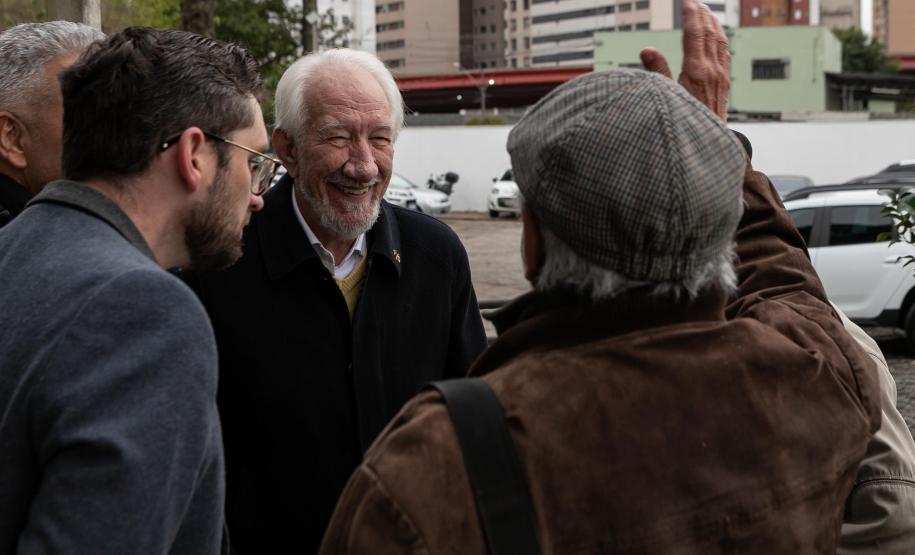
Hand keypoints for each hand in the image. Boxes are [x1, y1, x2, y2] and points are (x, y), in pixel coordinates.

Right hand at [639, 0, 729, 120]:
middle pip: (710, 33)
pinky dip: (720, 39)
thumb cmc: (683, 125)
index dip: (691, 14)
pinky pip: (724, 54)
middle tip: (695, 1)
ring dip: (714, 23)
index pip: (695, 34)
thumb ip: (657, 72)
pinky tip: (717, 37)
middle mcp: (713, 71)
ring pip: (720, 42)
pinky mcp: (724, 84)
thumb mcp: (665, 98)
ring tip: (707, 11)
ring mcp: (721, 77)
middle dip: (702, 14)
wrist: (706, 148)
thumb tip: (647, 50)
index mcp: (697, 71)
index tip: (686, 1)